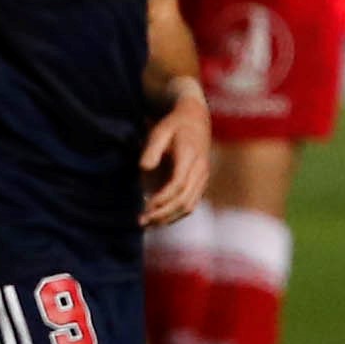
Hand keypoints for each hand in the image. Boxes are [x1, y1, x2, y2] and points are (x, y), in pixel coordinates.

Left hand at [139, 87, 212, 227]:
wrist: (196, 120)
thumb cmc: (173, 126)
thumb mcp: (159, 131)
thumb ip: (151, 150)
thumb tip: (144, 169)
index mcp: (189, 156)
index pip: (178, 184)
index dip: (162, 198)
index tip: (145, 206)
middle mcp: (200, 170)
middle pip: (184, 200)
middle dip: (163, 214)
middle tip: (141, 221)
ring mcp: (203, 178)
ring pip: (189, 206)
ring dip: (169, 218)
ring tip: (148, 223)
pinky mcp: (200, 184)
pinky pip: (191, 204)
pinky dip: (175, 214)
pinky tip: (159, 218)